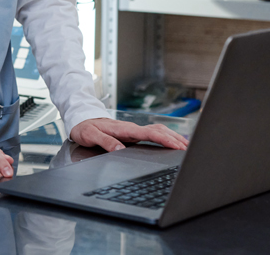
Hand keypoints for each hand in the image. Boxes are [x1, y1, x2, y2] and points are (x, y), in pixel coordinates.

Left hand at [69, 118, 187, 151]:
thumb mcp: (91, 136)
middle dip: (174, 138)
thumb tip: (120, 150)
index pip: (149, 133)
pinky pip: (152, 132)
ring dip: (172, 136)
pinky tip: (171, 141)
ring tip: (186, 145)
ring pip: (157, 130)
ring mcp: (133, 129)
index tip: (176, 145)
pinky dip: (164, 135)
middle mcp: (131, 128)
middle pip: (158, 130)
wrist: (81, 119)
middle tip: (188, 149)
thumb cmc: (85, 127)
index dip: (164, 139)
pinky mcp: (132, 132)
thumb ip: (105, 142)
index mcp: (123, 128)